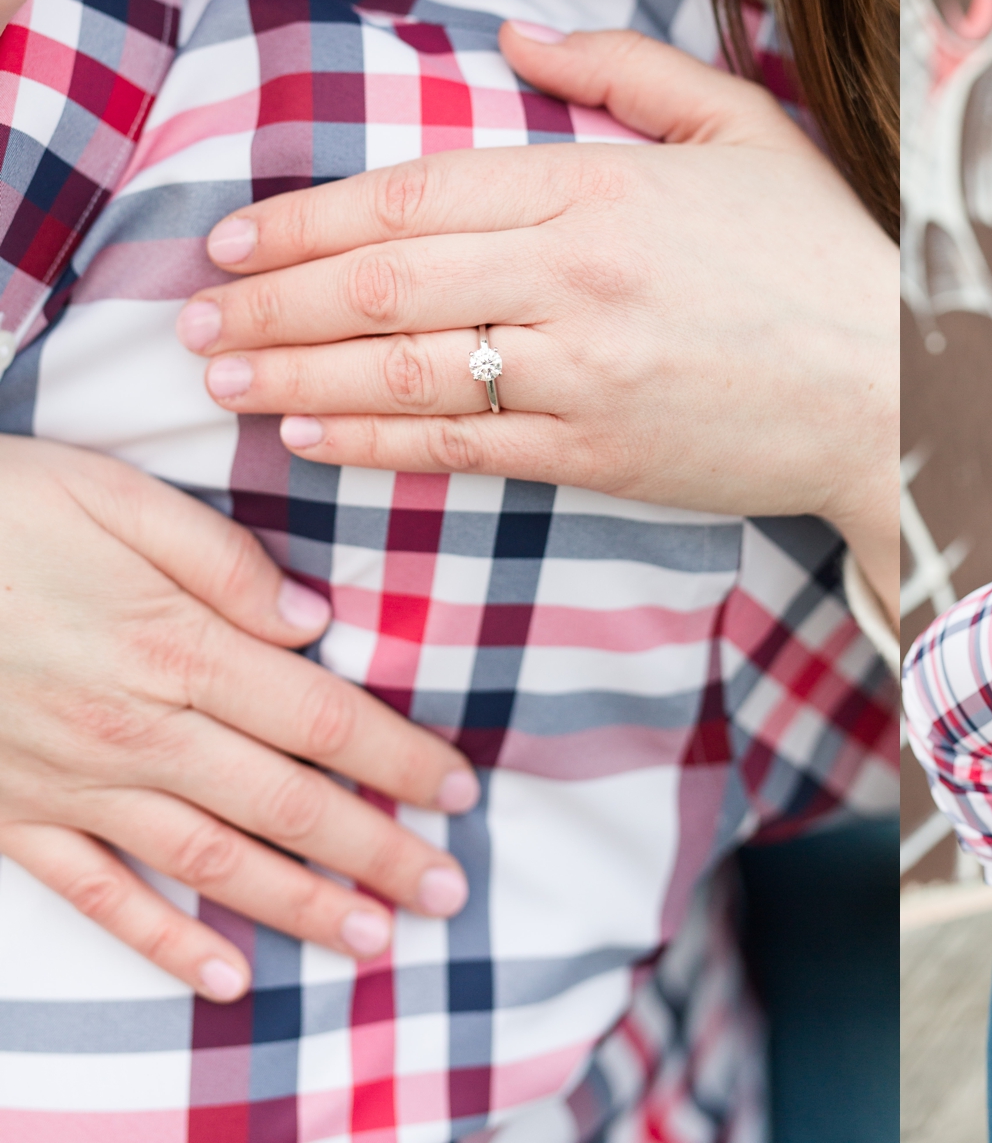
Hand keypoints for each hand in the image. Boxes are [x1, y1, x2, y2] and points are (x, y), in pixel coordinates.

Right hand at [0, 435, 479, 999]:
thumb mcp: (115, 498)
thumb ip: (223, 564)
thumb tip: (314, 625)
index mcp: (174, 647)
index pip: (321, 719)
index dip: (398, 760)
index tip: (460, 793)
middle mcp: (136, 732)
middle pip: (285, 805)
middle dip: (378, 852)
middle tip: (448, 894)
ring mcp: (73, 785)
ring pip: (210, 862)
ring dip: (299, 907)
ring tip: (373, 941)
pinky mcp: (15, 817)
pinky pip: (99, 897)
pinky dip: (165, 942)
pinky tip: (226, 979)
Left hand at [177, 26, 899, 624]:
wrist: (892, 394)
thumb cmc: (822, 258)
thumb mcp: (742, 129)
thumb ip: (624, 68)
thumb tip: (514, 33)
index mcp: (601, 186)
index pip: (414, 195)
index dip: (308, 218)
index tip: (239, 242)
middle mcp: (576, 278)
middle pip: (383, 283)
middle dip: (273, 302)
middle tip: (199, 319)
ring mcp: (581, 373)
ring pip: (402, 371)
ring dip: (295, 373)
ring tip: (223, 380)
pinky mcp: (594, 454)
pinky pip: (456, 448)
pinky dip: (371, 443)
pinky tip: (310, 434)